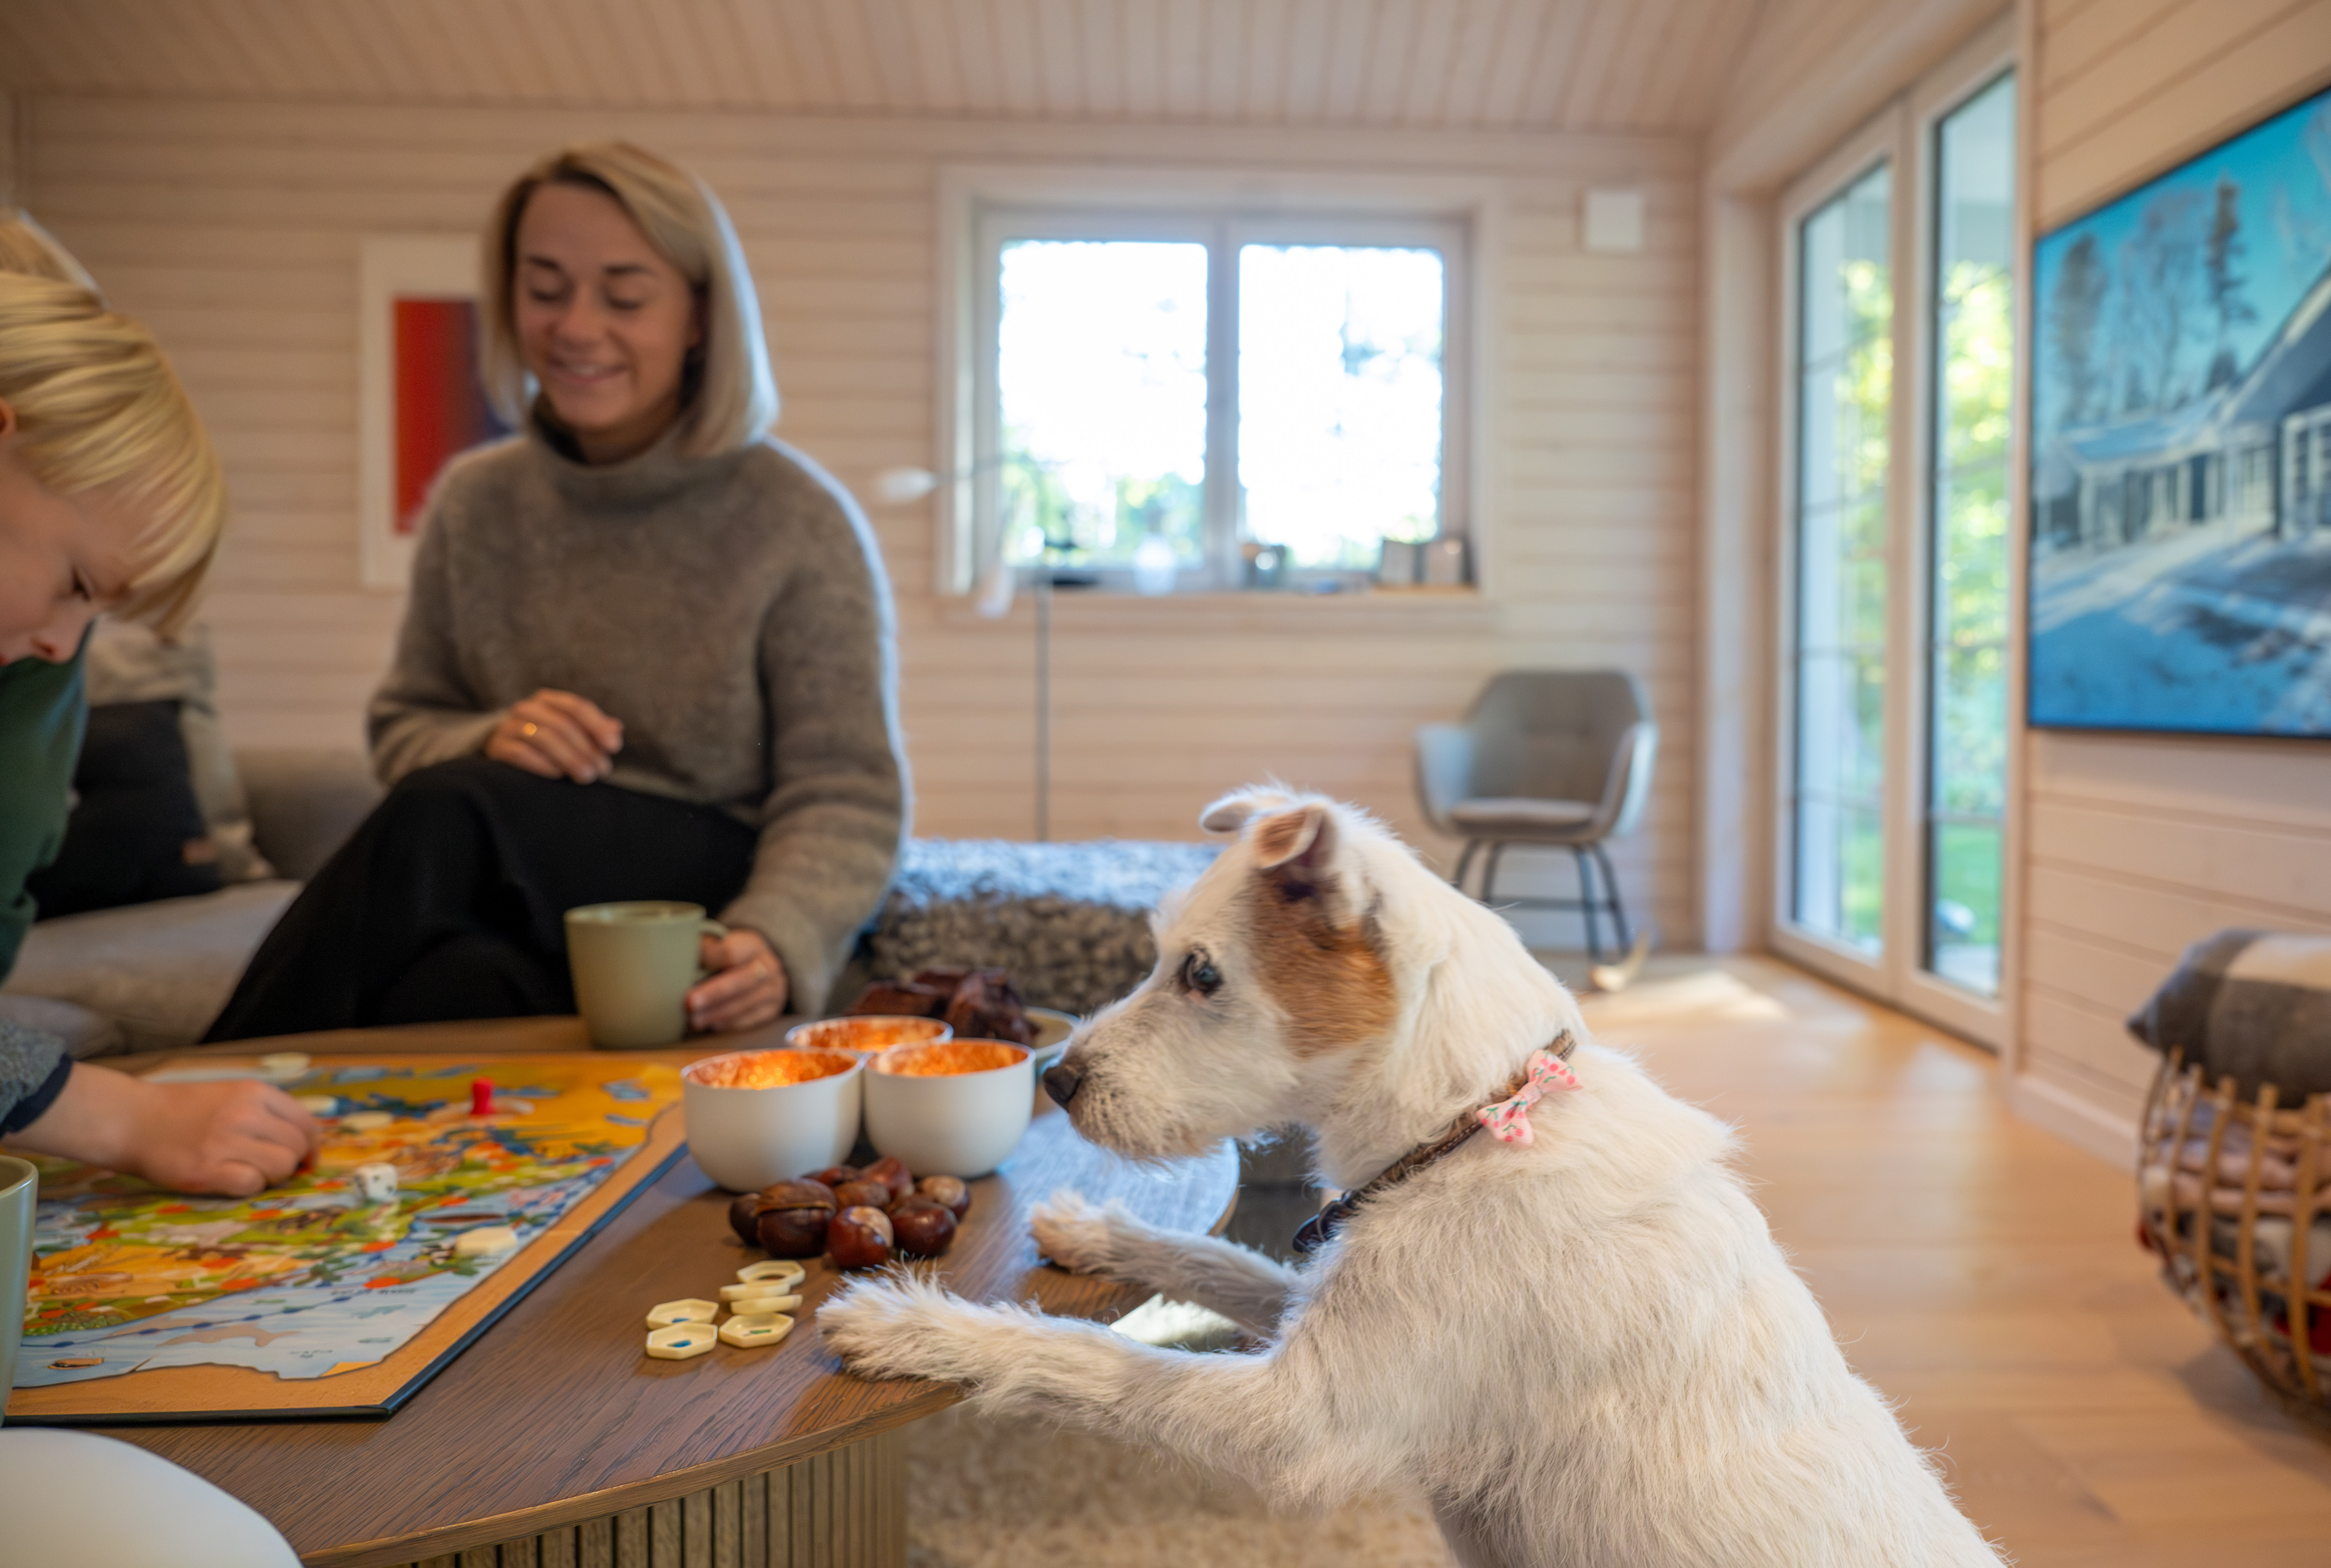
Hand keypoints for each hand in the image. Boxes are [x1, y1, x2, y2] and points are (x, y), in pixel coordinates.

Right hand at [12, 1065, 319, 1197]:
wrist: (131, 1119)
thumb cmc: (182, 1110)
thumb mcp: (231, 1095)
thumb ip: (265, 1113)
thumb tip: (302, 1144)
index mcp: (255, 1092)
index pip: (305, 1122)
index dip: (311, 1145)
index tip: (306, 1159)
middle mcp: (246, 1113)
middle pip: (297, 1147)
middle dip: (290, 1163)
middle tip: (268, 1168)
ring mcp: (227, 1141)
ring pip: (280, 1167)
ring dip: (269, 1176)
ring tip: (244, 1170)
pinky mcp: (207, 1169)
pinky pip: (251, 1185)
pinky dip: (247, 1186)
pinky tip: (228, 1179)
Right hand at [485, 688, 623, 782]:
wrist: (504, 751)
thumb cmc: (547, 742)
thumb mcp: (572, 733)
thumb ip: (594, 730)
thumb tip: (616, 729)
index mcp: (548, 700)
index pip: (576, 707)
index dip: (597, 725)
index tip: (614, 746)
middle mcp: (527, 708)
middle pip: (562, 725)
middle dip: (586, 749)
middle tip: (602, 770)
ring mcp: (509, 726)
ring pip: (544, 739)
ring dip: (569, 759)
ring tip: (586, 776)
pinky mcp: (498, 747)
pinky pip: (521, 754)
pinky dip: (543, 764)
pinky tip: (558, 775)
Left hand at [688, 927, 787, 1032]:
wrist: (762, 969)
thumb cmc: (731, 957)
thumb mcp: (721, 944)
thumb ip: (703, 948)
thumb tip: (675, 955)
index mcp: (753, 944)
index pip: (732, 952)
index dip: (708, 959)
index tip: (685, 966)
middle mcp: (768, 966)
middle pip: (741, 980)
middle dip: (713, 994)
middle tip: (689, 1003)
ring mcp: (773, 989)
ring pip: (745, 1003)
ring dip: (716, 1013)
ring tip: (693, 1020)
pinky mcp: (772, 1010)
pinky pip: (750, 1020)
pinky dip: (727, 1024)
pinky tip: (710, 1025)